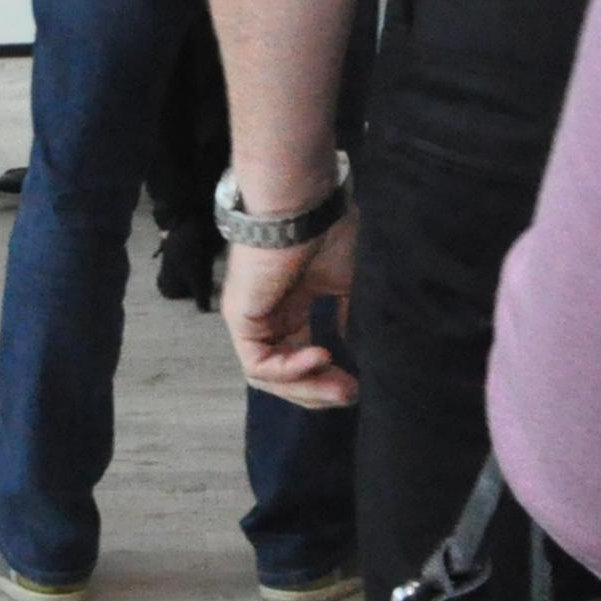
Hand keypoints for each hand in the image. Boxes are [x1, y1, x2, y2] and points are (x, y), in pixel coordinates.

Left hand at [226, 212, 358, 407]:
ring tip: (342, 388)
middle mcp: (267, 316)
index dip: (327, 378)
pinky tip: (323, 357)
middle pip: (284, 373)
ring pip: (270, 376)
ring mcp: (251, 319)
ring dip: (307, 388)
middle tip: (350, 395)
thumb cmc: (327, 232)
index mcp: (290, 307)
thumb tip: (352, 349)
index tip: (358, 384)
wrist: (305, 206)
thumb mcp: (344, 283)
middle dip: (318, 391)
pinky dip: (291, 371)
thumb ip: (345, 317)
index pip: (300, 357)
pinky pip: (258, 363)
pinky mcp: (241, 318)